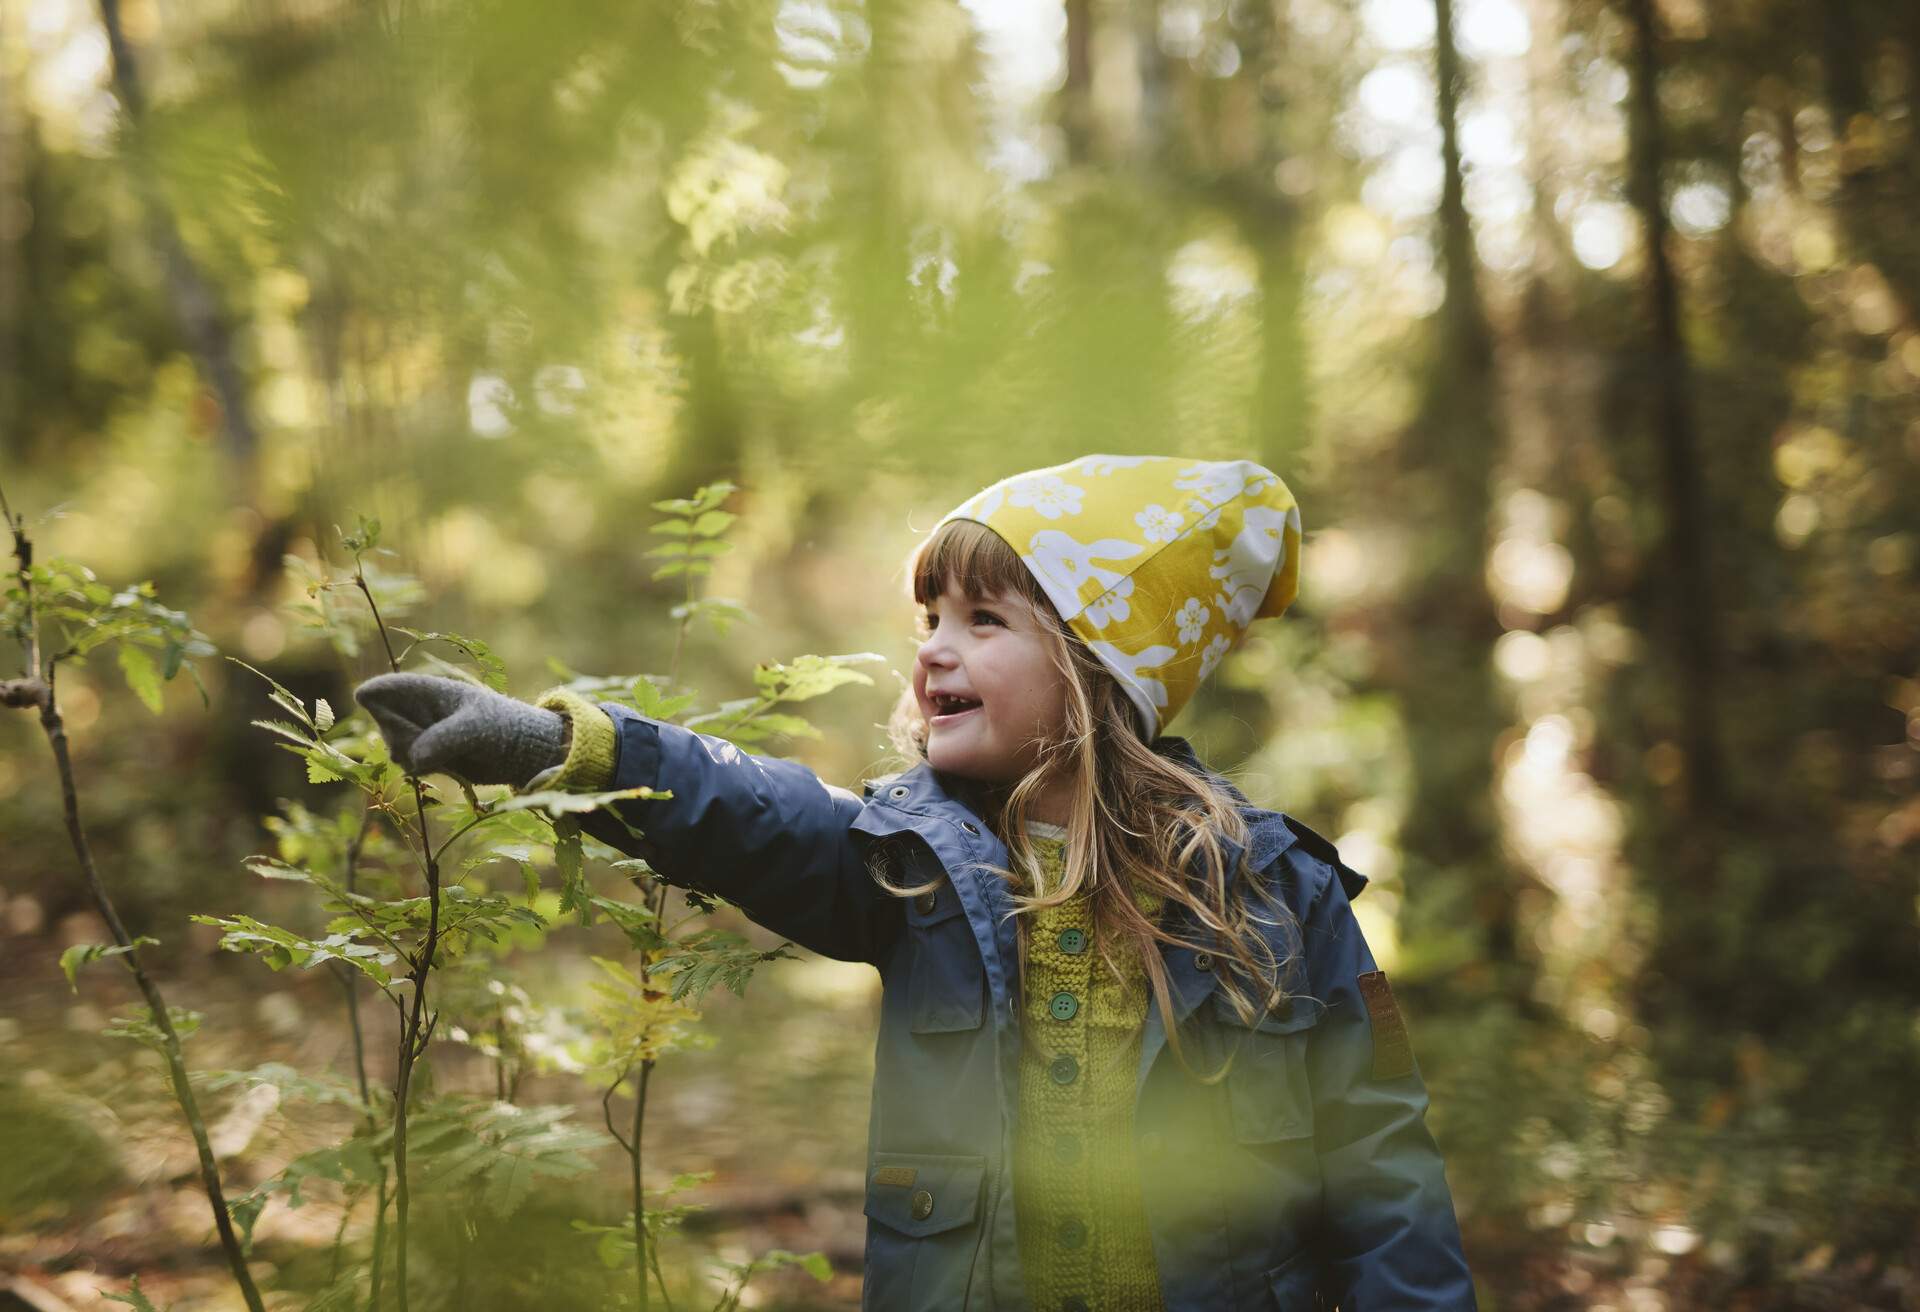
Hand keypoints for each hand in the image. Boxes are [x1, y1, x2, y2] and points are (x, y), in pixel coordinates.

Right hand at [353, 673, 567, 787]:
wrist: (520, 752)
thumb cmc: (503, 725)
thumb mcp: (478, 727)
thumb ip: (445, 738)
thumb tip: (414, 760)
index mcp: (428, 690)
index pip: (387, 688)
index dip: (373, 693)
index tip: (364, 698)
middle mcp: (418, 711)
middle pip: (385, 724)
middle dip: (402, 737)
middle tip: (432, 742)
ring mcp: (420, 734)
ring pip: (396, 750)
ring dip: (415, 757)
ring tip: (450, 752)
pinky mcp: (426, 757)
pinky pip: (410, 766)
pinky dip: (424, 770)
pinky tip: (449, 765)